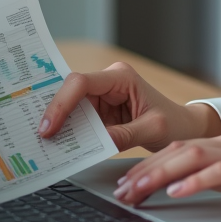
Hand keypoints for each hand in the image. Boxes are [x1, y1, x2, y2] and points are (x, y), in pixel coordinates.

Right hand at [39, 62, 220, 150]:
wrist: (183, 128)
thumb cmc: (173, 122)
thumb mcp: (152, 129)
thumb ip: (124, 135)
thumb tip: (95, 143)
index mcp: (121, 76)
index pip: (82, 82)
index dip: (61, 102)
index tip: (49, 126)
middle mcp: (108, 82)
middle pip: (70, 93)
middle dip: (54, 113)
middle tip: (38, 137)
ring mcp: (101, 97)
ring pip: (70, 108)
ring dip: (59, 125)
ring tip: (43, 143)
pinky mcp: (99, 113)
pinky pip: (78, 121)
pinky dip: (68, 132)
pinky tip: (57, 144)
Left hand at [112, 129, 220, 218]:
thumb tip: (190, 188)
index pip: (180, 148)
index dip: (149, 163)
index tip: (126, 181)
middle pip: (178, 149)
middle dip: (144, 170)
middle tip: (120, 190)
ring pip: (192, 157)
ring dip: (159, 175)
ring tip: (136, 191)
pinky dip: (195, 181)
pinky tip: (176, 192)